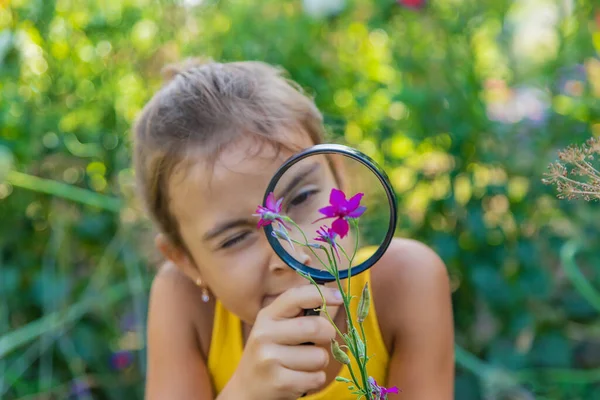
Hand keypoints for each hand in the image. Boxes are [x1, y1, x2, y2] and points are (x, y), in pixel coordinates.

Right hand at [221, 286, 342, 399]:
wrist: (246, 389)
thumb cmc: (271, 354)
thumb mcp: (275, 328)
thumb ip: (298, 314)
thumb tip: (334, 297)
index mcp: (267, 316)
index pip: (296, 297)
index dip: (321, 294)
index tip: (339, 296)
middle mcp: (264, 334)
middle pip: (315, 327)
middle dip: (328, 335)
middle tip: (323, 340)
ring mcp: (269, 359)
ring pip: (319, 356)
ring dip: (319, 362)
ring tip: (303, 364)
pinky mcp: (278, 382)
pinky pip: (316, 378)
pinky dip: (315, 379)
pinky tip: (300, 378)